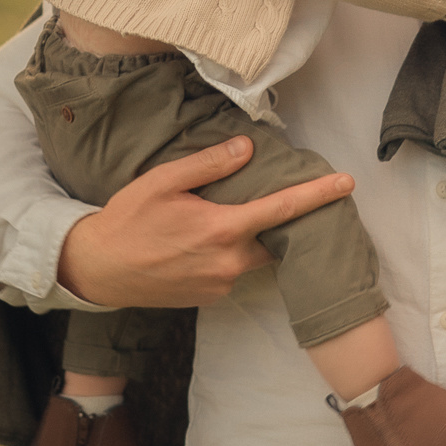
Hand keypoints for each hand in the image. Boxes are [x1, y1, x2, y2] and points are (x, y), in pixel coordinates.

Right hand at [55, 137, 355, 306]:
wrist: (98, 270)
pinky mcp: (211, 298)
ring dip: (246, 237)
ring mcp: (221, 284)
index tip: (347, 184)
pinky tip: (198, 245)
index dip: (318, 195)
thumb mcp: (162, 182)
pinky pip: (233, 270)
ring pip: (252, 254)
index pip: (282, 209)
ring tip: (216, 220)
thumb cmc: (128, 220)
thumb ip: (208, 164)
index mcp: (221, 229)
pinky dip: (227, 254)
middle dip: (279, 219)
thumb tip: (246, 148)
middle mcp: (229, 262)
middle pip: (273, 235)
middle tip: (266, 197)